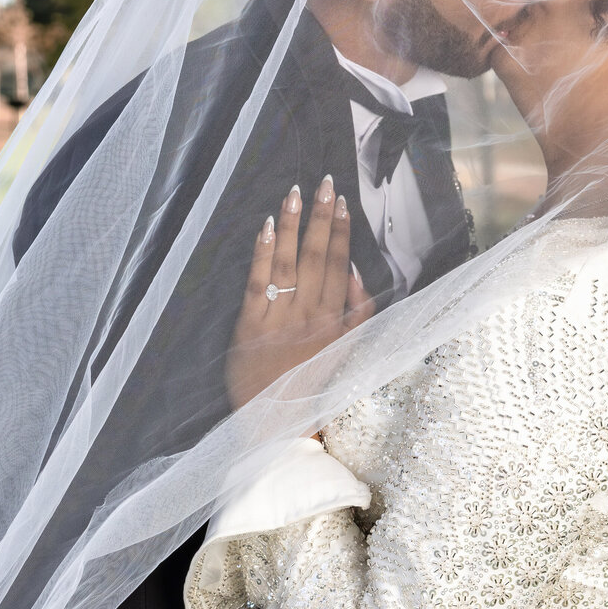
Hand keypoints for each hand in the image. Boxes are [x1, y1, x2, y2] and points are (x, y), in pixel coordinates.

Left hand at [227, 178, 375, 408]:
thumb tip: (357, 273)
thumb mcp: (346, 352)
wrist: (276, 425)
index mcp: (333, 321)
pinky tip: (268, 226)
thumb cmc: (310, 386)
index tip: (343, 203)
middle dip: (321, 217)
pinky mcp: (249, 326)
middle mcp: (308, 316)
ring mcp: (278, 319)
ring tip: (296, 193)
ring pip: (289, 263)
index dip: (341, 232)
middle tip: (325, 183)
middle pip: (317, 257)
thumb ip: (358, 313)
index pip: (339, 266)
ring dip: (294, 225)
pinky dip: (264, 253)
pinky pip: (258, 282)